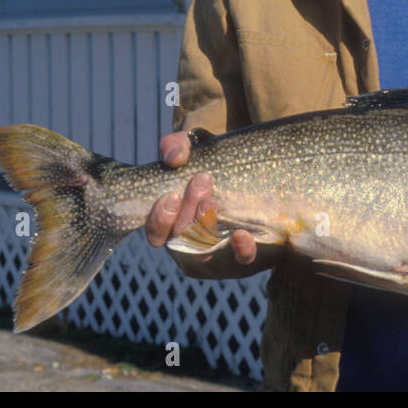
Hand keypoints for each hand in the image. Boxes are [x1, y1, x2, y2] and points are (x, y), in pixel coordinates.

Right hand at [144, 130, 257, 264]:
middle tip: (202, 179)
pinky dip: (240, 250)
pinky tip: (241, 234)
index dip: (160, 220)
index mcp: (171, 221)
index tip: (172, 195)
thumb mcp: (192, 147)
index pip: (156, 233)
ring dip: (206, 225)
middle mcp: (190, 241)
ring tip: (214, 199)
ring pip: (206, 250)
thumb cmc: (211, 160)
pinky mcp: (244, 251)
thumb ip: (177, 146)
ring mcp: (217, 249)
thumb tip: (174, 159)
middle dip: (189, 210)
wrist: (250, 168)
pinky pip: (241, 260)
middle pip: (182, 238)